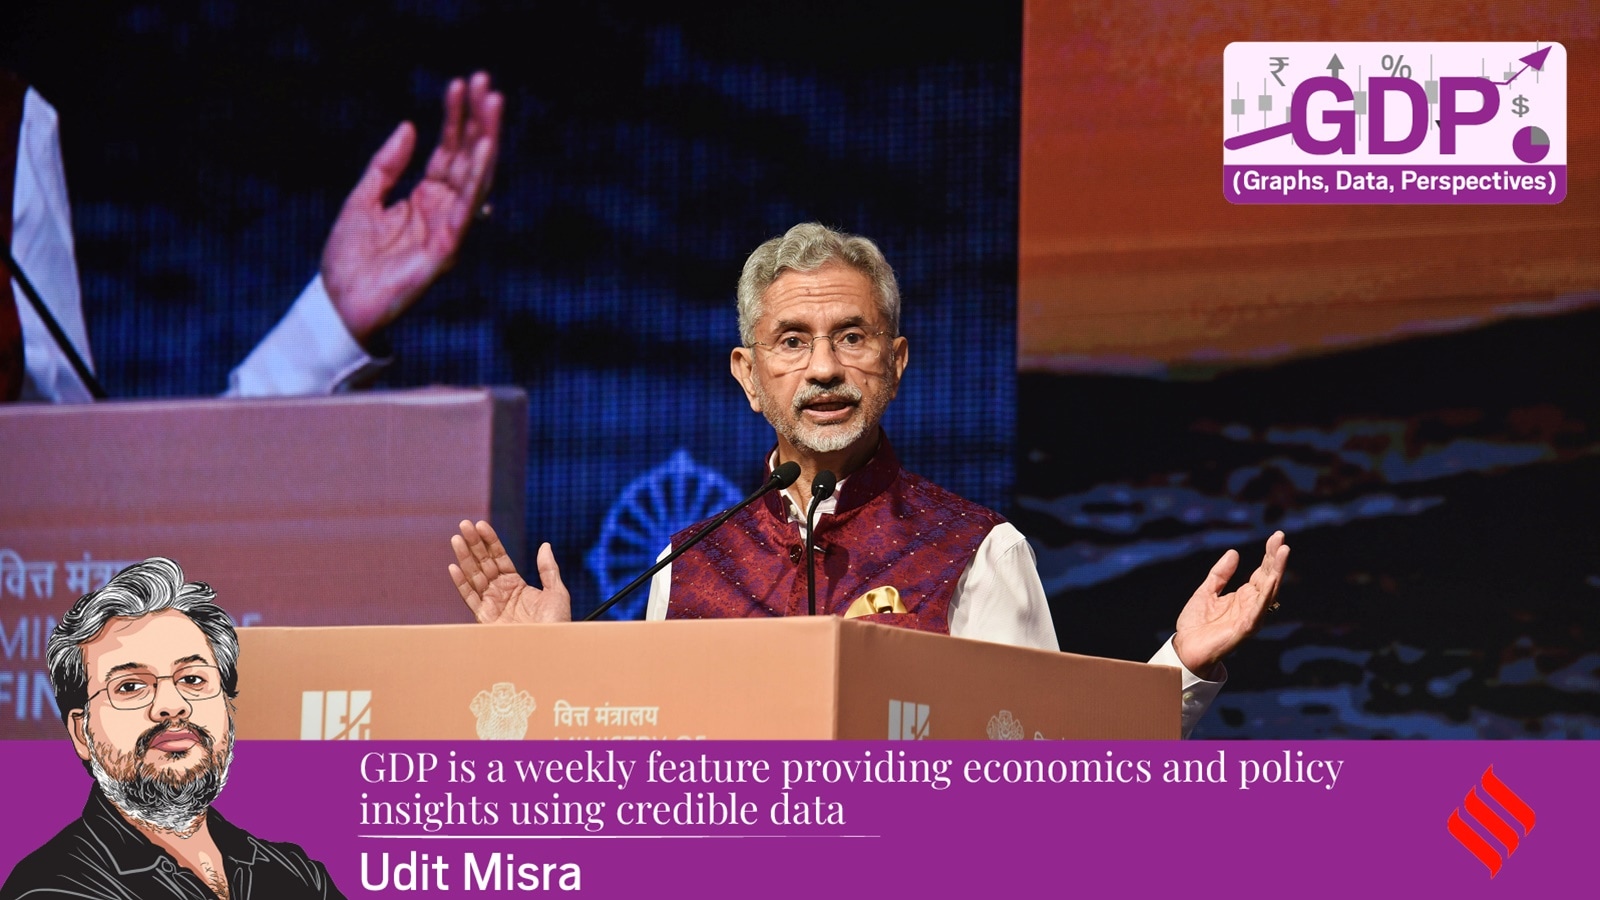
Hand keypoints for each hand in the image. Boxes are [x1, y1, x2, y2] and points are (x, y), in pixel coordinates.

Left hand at [322, 72, 503, 344]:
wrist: (339, 303)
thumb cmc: (349, 259)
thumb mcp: (362, 199)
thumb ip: (386, 165)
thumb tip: (410, 127)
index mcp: (424, 200)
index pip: (448, 152)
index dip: (455, 118)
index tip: (460, 84)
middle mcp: (443, 212)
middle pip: (467, 158)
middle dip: (478, 120)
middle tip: (486, 82)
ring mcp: (449, 230)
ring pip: (475, 178)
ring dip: (486, 139)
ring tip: (493, 103)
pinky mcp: (447, 250)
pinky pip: (467, 209)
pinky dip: (478, 178)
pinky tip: (484, 148)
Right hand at [450, 520, 570, 623]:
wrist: (549, 649)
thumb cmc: (556, 625)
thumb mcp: (556, 593)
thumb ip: (548, 569)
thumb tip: (545, 545)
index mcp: (516, 585)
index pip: (499, 557)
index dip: (490, 541)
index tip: (481, 525)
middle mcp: (500, 592)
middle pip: (483, 563)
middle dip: (473, 544)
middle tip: (464, 524)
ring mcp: (491, 604)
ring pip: (474, 576)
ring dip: (464, 557)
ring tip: (456, 538)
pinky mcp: (485, 618)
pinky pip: (470, 598)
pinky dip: (461, 583)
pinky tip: (454, 567)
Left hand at [1172, 531, 1290, 678]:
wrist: (1186, 648)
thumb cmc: (1197, 624)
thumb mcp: (1206, 591)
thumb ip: (1220, 574)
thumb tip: (1234, 552)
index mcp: (1243, 596)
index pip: (1262, 572)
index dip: (1269, 555)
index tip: (1276, 536)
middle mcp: (1251, 605)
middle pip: (1269, 578)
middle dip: (1276, 558)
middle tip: (1282, 539)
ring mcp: (1250, 616)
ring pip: (1268, 591)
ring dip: (1276, 571)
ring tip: (1283, 552)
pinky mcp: (1245, 628)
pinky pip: (1258, 610)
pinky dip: (1265, 595)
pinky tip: (1270, 580)